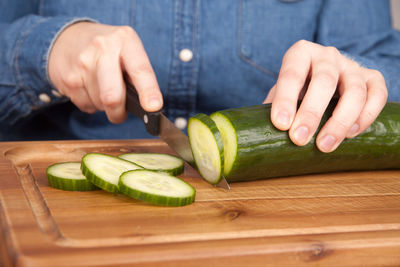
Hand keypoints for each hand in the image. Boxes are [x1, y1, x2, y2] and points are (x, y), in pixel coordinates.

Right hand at [48, 22, 162, 122]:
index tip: (153, 107)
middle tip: (121, 114)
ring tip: (102, 88)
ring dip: (104, 106)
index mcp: (125, 40)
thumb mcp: (127, 50)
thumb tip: (149, 106)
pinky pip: (86, 106)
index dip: (148, 90)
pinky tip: (89, 88)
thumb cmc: (107, 50)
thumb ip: (139, 74)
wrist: (67, 37)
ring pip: (100, 105)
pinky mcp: (67, 78)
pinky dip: (91, 104)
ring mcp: (82, 63)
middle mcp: (103, 48)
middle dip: (119, 113)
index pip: (140, 70)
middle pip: (113, 96)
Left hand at [264, 40, 386, 152]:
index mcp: (300, 53)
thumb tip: (260, 133)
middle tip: (298, 139)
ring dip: (339, 121)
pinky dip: (365, 116)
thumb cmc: (296, 91)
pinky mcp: (372, 78)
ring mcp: (352, 66)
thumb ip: (273, 107)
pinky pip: (377, 96)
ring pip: (354, 91)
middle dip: (311, 113)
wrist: (323, 82)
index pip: (292, 74)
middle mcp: (327, 55)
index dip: (285, 99)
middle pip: (324, 80)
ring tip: (324, 145)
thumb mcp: (280, 94)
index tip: (280, 124)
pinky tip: (349, 134)